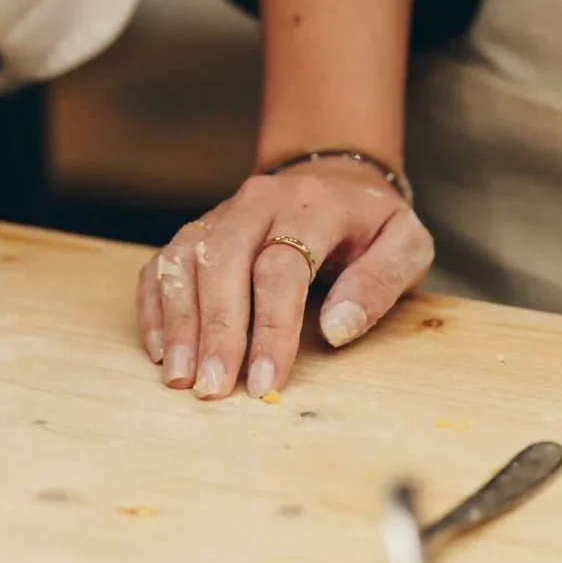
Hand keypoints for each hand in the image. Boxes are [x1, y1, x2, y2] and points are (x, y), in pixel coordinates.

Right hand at [137, 160, 433, 400]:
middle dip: (215, 330)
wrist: (334, 175)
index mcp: (313, 206)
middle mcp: (258, 202)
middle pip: (223, 260)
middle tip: (212, 387)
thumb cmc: (371, 224)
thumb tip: (337, 329)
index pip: (282, 266)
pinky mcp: (199, 230)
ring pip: (184, 259)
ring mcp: (222, 213)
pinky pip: (163, 262)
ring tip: (179, 376)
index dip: (271, 327)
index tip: (265, 380)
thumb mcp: (405, 245)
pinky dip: (156, 305)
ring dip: (178, 321)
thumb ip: (379, 283)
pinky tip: (162, 349)